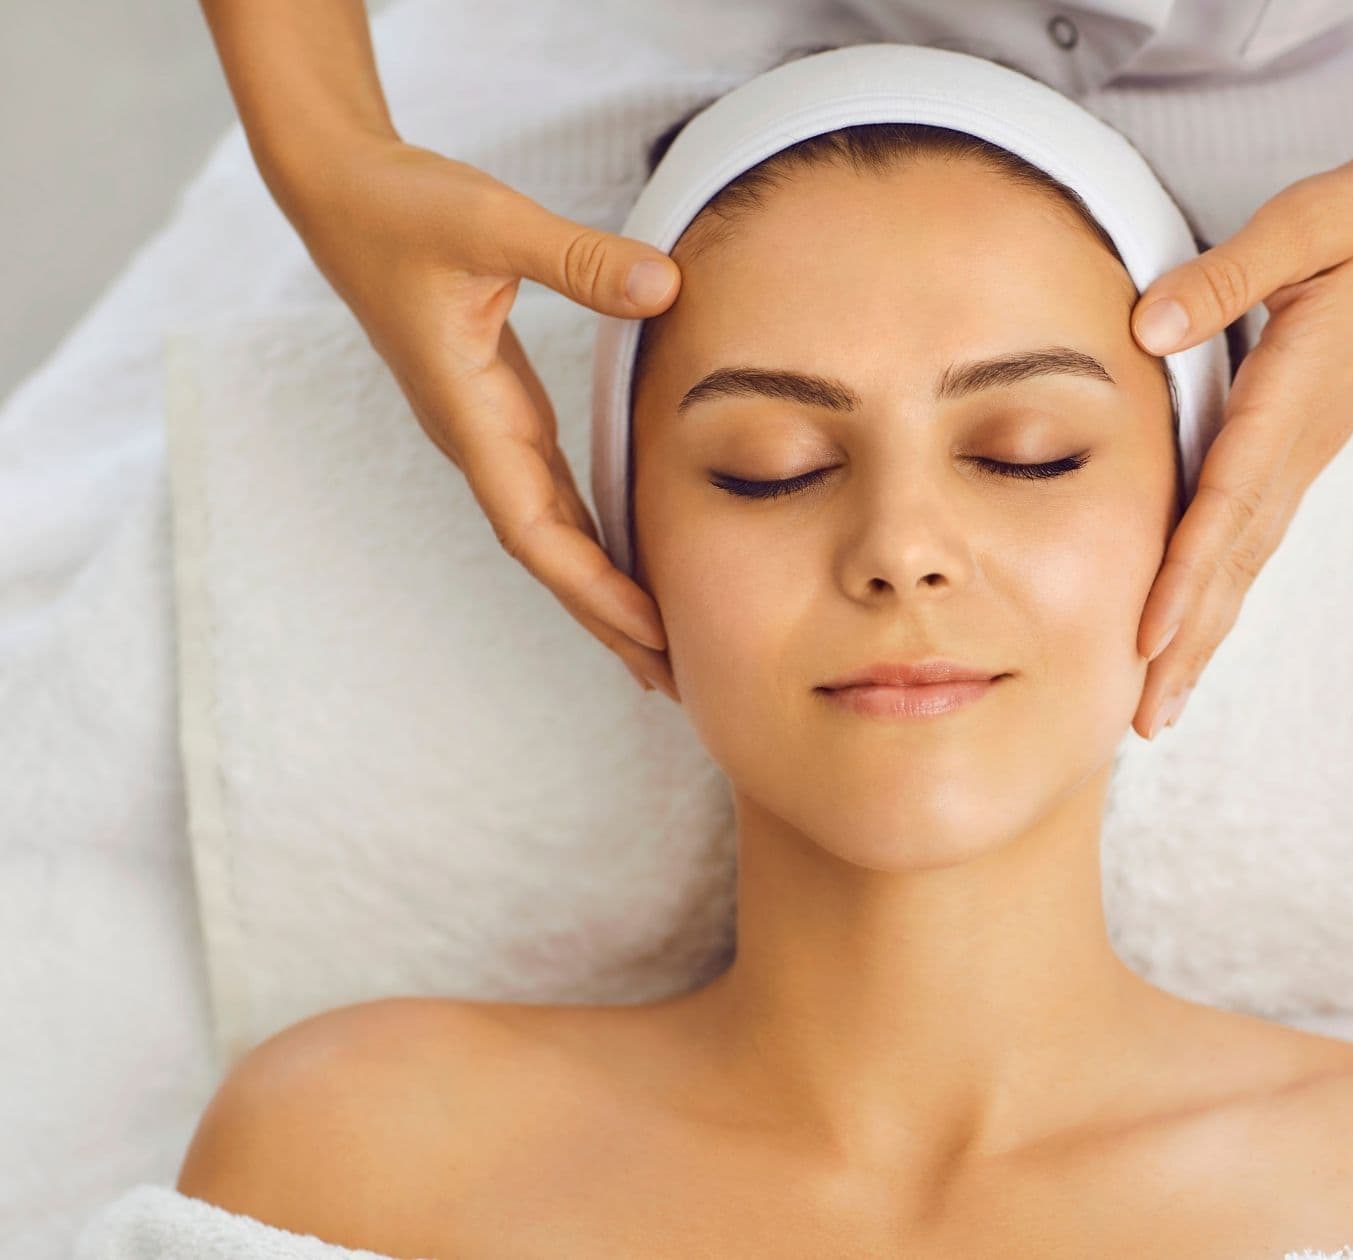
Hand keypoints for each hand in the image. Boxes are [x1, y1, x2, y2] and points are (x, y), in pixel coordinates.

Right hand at [268, 134, 682, 697]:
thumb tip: (667, 286)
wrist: (341, 191)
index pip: (534, 526)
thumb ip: (577, 257)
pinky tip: (631, 564)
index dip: (592, 584)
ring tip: (664, 648)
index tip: (651, 633)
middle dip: (607, 619)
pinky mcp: (501, 408)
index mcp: (468, 414)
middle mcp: (477, 437)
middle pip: (549, 554)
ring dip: (602, 590)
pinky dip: (592, 537)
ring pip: (551, 531)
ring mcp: (487, 428)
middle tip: (679, 680)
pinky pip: (554, 492)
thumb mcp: (490, 221)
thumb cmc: (403, 206)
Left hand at [1125, 145, 1352, 738]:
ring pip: (1249, 558)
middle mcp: (1304, 440)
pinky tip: (1197, 627)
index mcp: (1295, 393)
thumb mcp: (1302, 221)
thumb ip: (1223, 276)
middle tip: (1146, 725)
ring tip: (1163, 706)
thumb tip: (1147, 327)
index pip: (1230, 500)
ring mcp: (1310, 450)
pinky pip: (1256, 531)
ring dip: (1206, 634)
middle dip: (1192, 645)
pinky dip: (1223, 587)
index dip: (1186, 573)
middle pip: (1238, 560)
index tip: (1148, 640)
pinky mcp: (1308, 444)